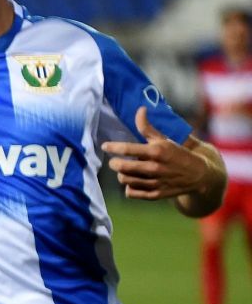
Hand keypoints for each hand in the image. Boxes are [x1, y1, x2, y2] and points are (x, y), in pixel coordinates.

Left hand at [101, 107, 216, 200]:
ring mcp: (154, 182)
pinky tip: (134, 181)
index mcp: (157, 151)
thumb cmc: (177, 154)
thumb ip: (147, 127)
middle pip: (121, 167)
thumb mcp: (164, 139)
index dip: (112, 147)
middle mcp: (154, 168)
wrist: (198, 174)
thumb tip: (140, 109)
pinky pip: (131, 192)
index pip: (127, 149)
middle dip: (114, 163)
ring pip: (124, 180)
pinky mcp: (155, 195)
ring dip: (122, 174)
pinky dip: (129, 187)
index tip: (105, 146)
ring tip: (126, 170)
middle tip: (115, 161)